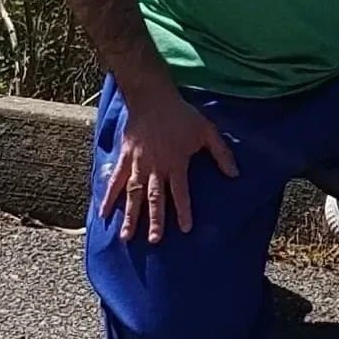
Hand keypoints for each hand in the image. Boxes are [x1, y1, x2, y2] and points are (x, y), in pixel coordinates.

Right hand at [100, 85, 238, 243]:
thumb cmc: (181, 115)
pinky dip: (108, 197)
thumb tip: (235, 174)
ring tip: (128, 237)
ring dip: (131, 216)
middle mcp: (156, 167)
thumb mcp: (207, 130)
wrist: (152, 98)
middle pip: (155, 198)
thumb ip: (221, 153)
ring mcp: (138, 164)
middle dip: (155, 220)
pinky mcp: (125, 158)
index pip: (181, 192)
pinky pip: (115, 181)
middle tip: (155, 241)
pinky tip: (103, 213)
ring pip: (134, 194)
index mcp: (176, 162)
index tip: (186, 228)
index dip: (184, 210)